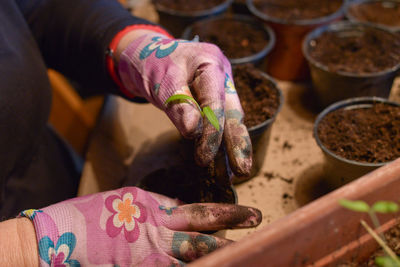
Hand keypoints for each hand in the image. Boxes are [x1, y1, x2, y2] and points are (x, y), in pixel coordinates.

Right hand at [21, 187, 261, 265]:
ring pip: (195, 261)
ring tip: (244, 258)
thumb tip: (179, 209)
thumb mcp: (126, 201)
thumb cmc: (87, 217)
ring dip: (220, 260)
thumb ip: (157, 207)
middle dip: (233, 235)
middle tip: (260, 232)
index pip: (201, 212)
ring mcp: (149, 259)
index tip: (252, 215)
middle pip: (204, 236)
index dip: (229, 213)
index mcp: (154, 210)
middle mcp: (157, 234)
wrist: (53, 239)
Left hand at [116, 30, 251, 176]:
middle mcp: (221, 75)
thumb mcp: (161, 81)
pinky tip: (224, 161)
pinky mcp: (213, 99)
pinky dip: (220, 141)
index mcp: (210, 63)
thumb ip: (178, 104)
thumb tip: (193, 132)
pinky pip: (219, 121)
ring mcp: (220, 87)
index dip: (213, 131)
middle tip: (242, 171)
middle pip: (232, 111)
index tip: (204, 158)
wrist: (146, 54)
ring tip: (236, 173)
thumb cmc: (152, 62)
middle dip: (237, 143)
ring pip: (229, 119)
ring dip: (232, 146)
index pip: (215, 101)